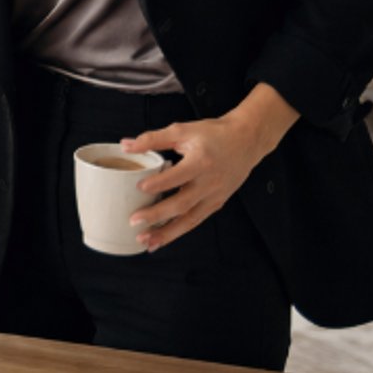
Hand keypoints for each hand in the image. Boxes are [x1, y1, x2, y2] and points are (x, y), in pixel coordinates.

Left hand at [121, 115, 270, 251]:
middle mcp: (209, 183)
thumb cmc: (214, 134)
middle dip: (157, 215)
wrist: (247, 141)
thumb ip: (153, 139)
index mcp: (201, 162)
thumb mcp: (183, 130)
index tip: (139, 188)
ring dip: (167, 233)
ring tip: (146, 242)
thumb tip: (125, 145)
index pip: (177, 177)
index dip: (158, 184)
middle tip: (134, 221)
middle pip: (182, 204)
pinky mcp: (217, 203)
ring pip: (190, 220)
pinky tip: (162, 238)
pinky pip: (196, 221)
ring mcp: (215, 196)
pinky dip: (179, 231)